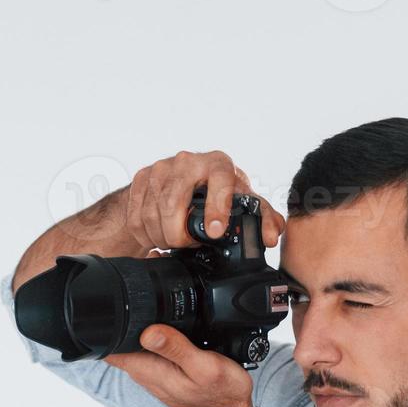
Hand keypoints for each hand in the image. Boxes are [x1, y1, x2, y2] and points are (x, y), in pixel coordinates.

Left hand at [105, 324, 254, 406]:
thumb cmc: (220, 395)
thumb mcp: (204, 366)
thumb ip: (175, 347)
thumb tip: (148, 331)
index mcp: (148, 369)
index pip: (110, 348)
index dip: (111, 325)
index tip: (124, 310)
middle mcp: (144, 372)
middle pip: (120, 341)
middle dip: (128, 322)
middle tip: (156, 313)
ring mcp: (151, 373)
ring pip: (135, 344)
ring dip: (144, 330)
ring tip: (170, 325)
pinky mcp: (162, 373)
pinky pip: (150, 350)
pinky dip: (158, 340)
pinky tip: (176, 336)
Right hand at [125, 150, 285, 250]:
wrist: (181, 180)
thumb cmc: (216, 191)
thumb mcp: (240, 201)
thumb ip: (260, 217)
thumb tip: (271, 236)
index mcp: (218, 163)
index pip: (218, 179)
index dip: (216, 207)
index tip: (214, 232)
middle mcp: (188, 161)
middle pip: (173, 203)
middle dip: (178, 235)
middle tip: (186, 245)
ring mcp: (161, 168)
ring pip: (153, 213)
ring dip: (162, 237)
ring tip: (173, 242)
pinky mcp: (142, 178)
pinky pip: (136, 216)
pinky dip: (146, 234)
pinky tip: (158, 235)